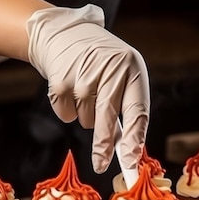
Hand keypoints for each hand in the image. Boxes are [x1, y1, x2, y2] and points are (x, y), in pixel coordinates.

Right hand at [27, 4, 149, 173]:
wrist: (64, 34)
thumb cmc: (100, 63)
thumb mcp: (121, 77)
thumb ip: (127, 108)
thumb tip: (128, 150)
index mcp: (133, 68)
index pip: (137, 110)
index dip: (135, 138)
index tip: (131, 161)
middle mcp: (111, 68)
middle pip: (107, 117)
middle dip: (104, 145)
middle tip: (101, 166)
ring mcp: (84, 72)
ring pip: (86, 119)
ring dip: (85, 117)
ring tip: (85, 92)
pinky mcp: (60, 78)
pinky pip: (66, 113)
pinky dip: (67, 111)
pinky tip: (69, 89)